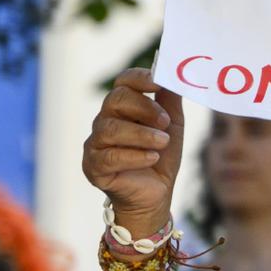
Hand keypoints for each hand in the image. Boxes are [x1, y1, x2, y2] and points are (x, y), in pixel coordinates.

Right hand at [81, 69, 183, 233]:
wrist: (155, 194)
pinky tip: (152, 158)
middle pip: (115, 100)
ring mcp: (95, 143)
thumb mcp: (172, 126)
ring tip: (163, 142)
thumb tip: (177, 75)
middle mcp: (105, 120)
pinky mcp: (93, 167)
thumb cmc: (160, 156)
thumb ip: (171, 102)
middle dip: (144, 108)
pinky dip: (134, 156)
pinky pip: (109, 156)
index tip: (160, 81)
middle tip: (165, 121)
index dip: (140, 78)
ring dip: (142, 134)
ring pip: (111, 128)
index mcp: (123, 107)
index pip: (124, 82)